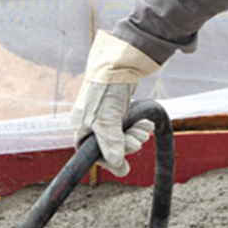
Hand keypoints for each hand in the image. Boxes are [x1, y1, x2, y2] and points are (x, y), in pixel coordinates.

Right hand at [69, 31, 162, 176]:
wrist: (121, 62)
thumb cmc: (108, 89)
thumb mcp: (107, 120)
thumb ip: (110, 143)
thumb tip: (116, 165)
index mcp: (82, 126)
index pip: (91, 153)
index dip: (108, 160)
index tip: (125, 166)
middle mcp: (91, 122)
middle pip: (108, 145)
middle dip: (126, 145)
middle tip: (139, 141)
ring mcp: (104, 115)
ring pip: (120, 135)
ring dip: (134, 136)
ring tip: (144, 130)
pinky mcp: (116, 108)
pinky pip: (126, 125)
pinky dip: (136, 126)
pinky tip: (145, 124)